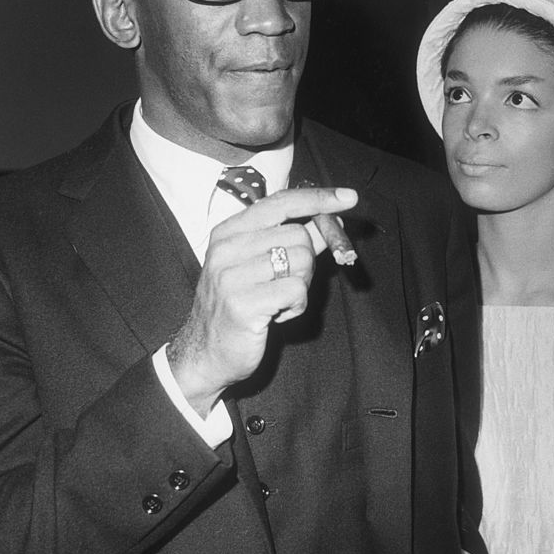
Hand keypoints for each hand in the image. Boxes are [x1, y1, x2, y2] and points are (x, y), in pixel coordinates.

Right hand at [169, 186, 357, 415]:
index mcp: (228, 232)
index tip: (349, 198)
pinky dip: (296, 306)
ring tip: (277, 301)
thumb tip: (330, 221)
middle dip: (306, 262)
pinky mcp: (242, 304)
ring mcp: (231, 276)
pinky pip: (297, 291)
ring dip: (301, 286)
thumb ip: (293, 241)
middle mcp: (226, 248)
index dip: (318, 198)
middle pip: (299, 235)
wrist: (203, 355)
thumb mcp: (260, 266)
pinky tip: (276, 316)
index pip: (281, 203)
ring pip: (302, 261)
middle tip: (285, 285)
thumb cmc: (238, 307)